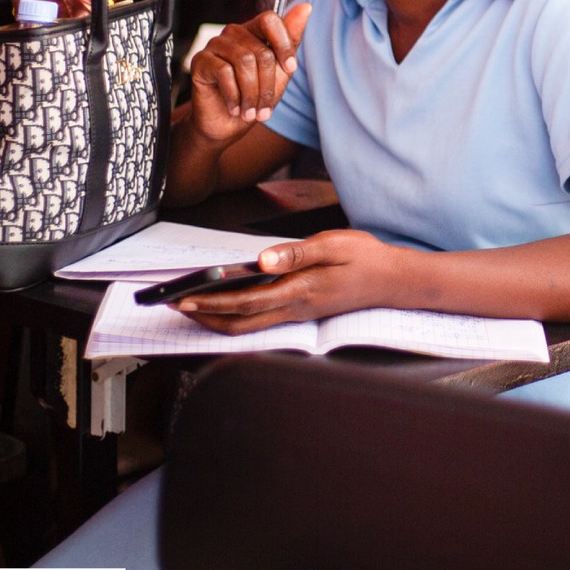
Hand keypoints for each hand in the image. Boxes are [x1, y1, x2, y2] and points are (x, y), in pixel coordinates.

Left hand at [175, 230, 409, 331]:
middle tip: (176, 306)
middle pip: (240, 323)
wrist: (393, 281)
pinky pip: (260, 319)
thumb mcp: (334, 244)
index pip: (246, 302)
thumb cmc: (366, 259)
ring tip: (193, 305)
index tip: (185, 298)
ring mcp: (297, 313)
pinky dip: (236, 314)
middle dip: (205, 317)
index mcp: (300, 291)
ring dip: (218, 317)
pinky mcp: (301, 310)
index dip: (212, 302)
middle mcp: (295, 308)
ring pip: (248, 325)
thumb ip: (297, 253)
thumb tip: (262, 259)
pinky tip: (227, 302)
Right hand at [183, 4, 310, 143]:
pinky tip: (235, 108)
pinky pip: (224, 72)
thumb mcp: (280, 72)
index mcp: (254, 31)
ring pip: (244, 62)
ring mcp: (215, 45)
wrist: (226, 124)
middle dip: (267, 86)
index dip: (283, 45)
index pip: (270, 20)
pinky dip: (234, 95)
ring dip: (251, 94)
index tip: (289, 69)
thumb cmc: (254, 97)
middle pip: (261, 51)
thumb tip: (306, 7)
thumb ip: (291, 39)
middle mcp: (234, 33)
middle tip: (265, 109)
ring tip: (251, 112)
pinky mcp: (200, 60)